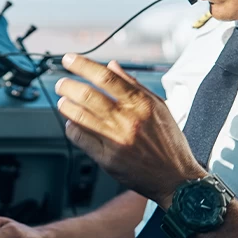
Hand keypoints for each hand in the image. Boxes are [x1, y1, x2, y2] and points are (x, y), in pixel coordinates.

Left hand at [55, 54, 205, 207]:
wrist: (175, 178)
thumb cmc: (168, 142)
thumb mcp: (159, 107)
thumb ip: (134, 85)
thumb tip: (112, 66)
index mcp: (141, 104)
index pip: (106, 77)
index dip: (83, 65)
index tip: (69, 59)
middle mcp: (128, 120)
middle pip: (88, 95)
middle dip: (68, 86)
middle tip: (61, 84)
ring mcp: (116, 140)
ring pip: (80, 116)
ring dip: (66, 106)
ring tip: (63, 102)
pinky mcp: (107, 159)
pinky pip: (81, 138)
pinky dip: (72, 128)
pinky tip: (72, 123)